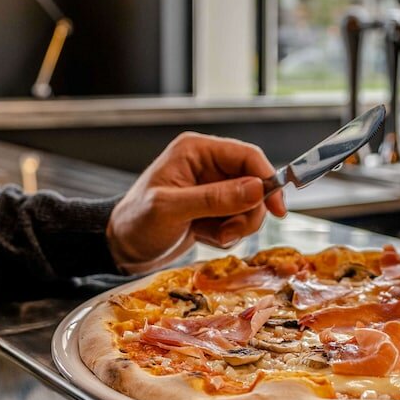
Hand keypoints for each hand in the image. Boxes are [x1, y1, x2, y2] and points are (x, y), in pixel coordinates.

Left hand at [106, 132, 286, 274]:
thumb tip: (257, 189)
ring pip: (250, 205)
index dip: (267, 180)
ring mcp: (212, 187)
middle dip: (247, 212)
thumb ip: (215, 198)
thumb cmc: (136, 222)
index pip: (247, 156)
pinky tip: (203, 236)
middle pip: (254, 184)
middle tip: (229, 232)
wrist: (122, 248)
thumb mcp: (173, 210)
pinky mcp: (213, 208)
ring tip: (211, 236)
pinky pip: (238, 219)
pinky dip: (226, 233)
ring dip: (236, 226)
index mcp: (196, 151)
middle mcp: (207, 165)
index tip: (278, 209)